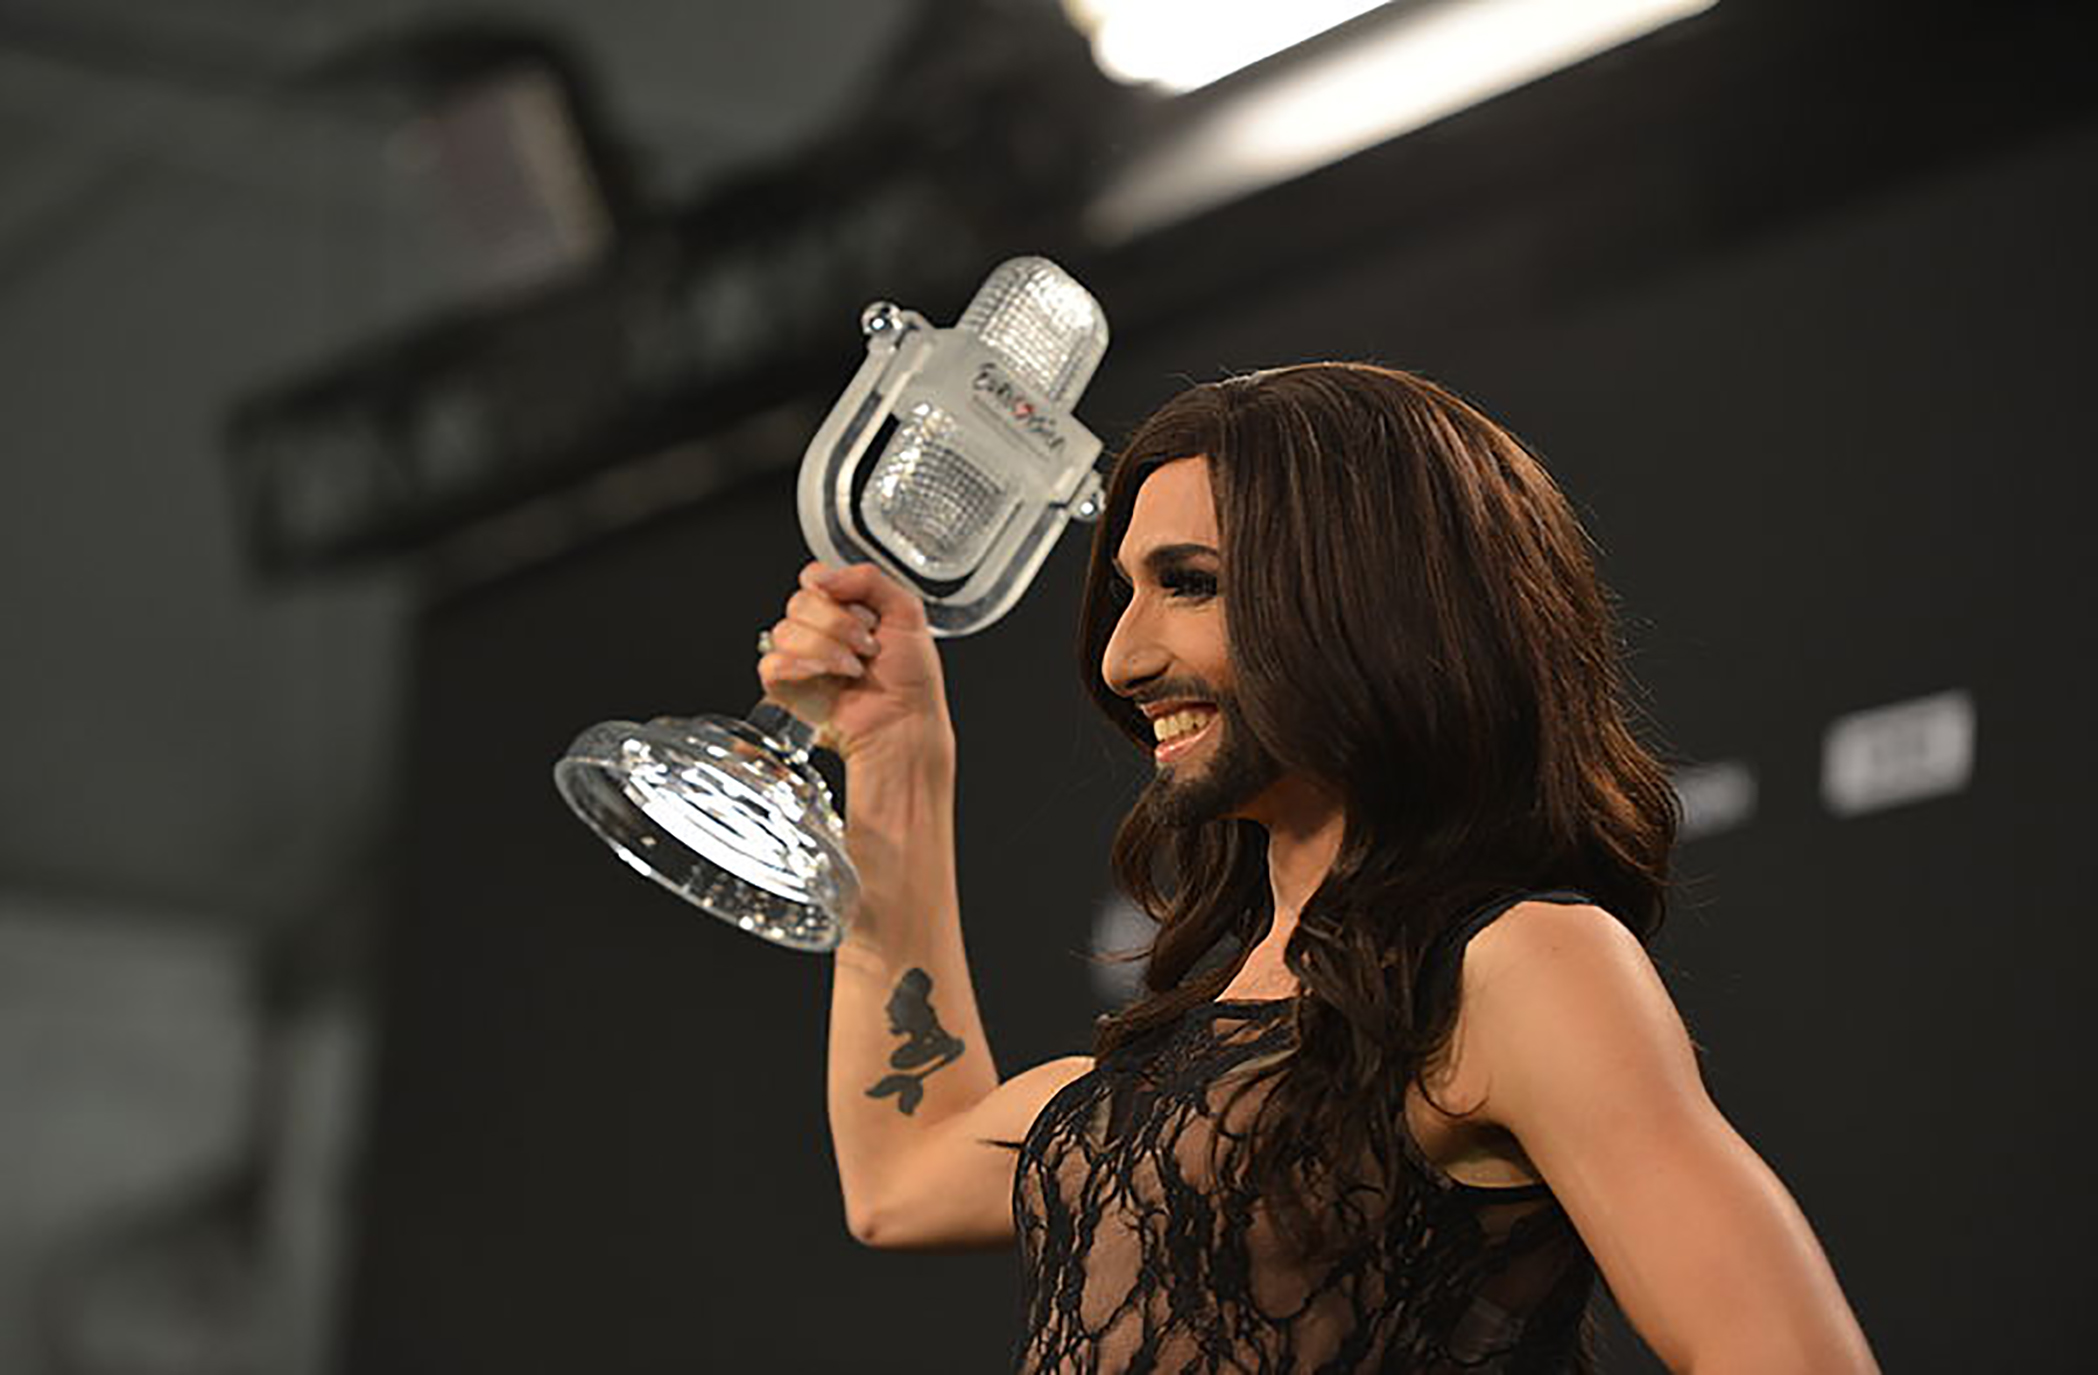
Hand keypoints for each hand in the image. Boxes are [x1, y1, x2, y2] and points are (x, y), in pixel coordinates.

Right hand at [757, 561, 952, 765]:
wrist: (904, 724)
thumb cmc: (911, 679)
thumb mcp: (906, 612)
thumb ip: (868, 579)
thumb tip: (822, 576)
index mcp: (843, 607)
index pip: (814, 577)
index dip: (833, 591)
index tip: (863, 611)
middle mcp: (818, 629)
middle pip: (798, 602)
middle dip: (840, 625)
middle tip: (868, 646)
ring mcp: (799, 657)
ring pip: (784, 631)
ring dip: (827, 649)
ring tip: (854, 668)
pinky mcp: (785, 687)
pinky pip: (771, 663)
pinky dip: (802, 667)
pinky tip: (828, 678)